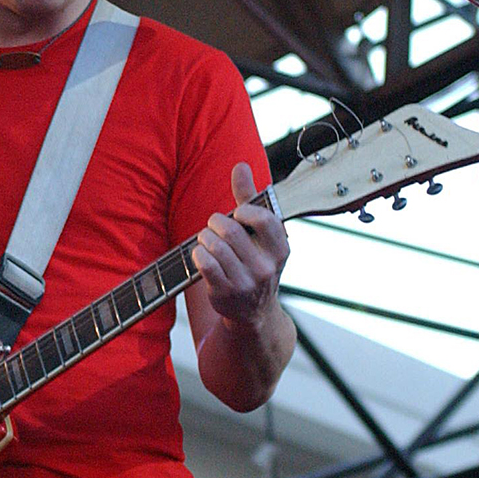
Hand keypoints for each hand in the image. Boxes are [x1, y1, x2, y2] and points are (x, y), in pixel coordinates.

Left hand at [192, 163, 288, 331]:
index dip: (244, 211)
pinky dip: (198, 254)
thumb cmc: (254, 260)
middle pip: (230, 230)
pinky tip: (201, 256)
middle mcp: (267, 267)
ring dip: (204, 238)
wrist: (253, 312)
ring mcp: (246, 282)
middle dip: (215, 223)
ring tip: (206, 241)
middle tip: (214, 226)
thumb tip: (240, 165)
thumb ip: (249, 198)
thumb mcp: (259, 234)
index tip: (237, 215)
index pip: (263, 219)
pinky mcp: (226, 293)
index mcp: (281, 248)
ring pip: (214, 246)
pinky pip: (204, 263)